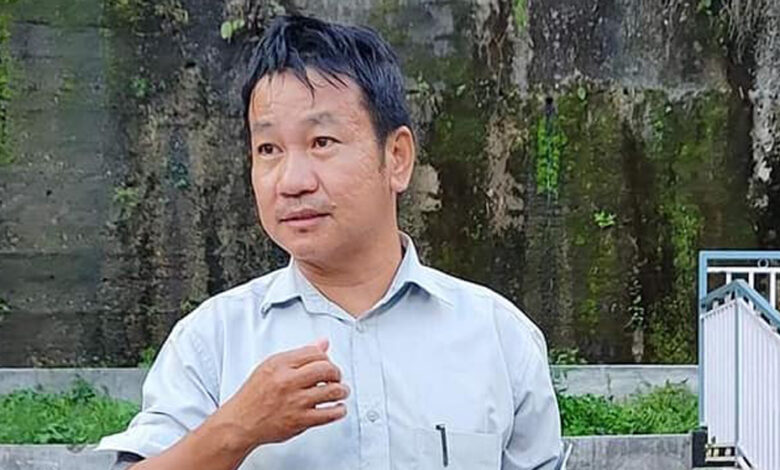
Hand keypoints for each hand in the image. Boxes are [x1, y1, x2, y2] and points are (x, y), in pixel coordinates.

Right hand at [217, 338, 348, 446]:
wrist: (240, 422)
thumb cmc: (254, 395)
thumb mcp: (271, 366)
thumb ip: (299, 355)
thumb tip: (322, 343)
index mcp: (280, 365)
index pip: (314, 353)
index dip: (326, 357)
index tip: (327, 363)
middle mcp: (287, 381)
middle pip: (326, 369)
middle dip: (336, 372)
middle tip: (336, 377)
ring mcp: (294, 402)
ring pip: (331, 391)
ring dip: (342, 390)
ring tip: (342, 391)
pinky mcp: (299, 421)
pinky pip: (327, 414)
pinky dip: (339, 411)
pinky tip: (339, 408)